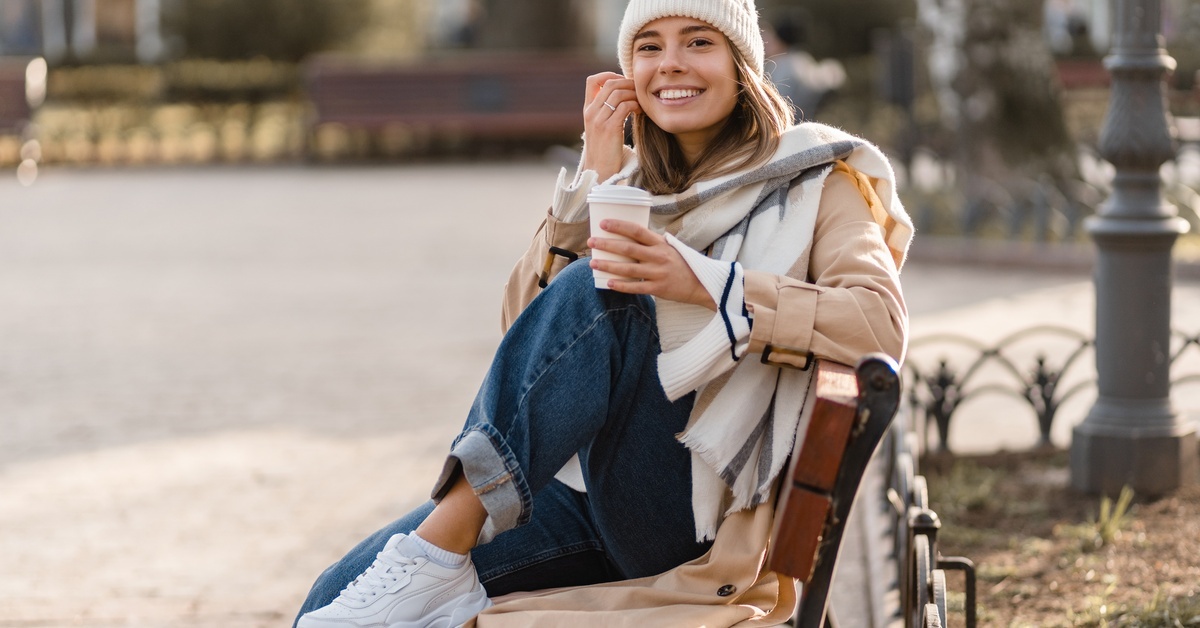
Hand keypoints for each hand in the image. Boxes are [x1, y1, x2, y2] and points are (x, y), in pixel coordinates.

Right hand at [579, 72, 640, 181]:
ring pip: (618, 93)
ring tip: (641, 102)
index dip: (609, 75)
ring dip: (634, 94)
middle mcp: (590, 112)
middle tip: (639, 90)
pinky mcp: (609, 128)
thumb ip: (606, 112)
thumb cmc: (604, 152)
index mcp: (587, 110)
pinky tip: (641, 111)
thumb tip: (623, 97)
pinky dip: (636, 105)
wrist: (599, 173)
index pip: (592, 80)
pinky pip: (625, 107)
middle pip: (609, 83)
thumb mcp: (601, 128)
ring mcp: (598, 120)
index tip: (624, 82)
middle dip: (628, 83)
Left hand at [588, 220, 716, 310]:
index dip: (619, 226)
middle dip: (607, 245)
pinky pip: (636, 287)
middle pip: (628, 249)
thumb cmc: (683, 264)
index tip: (603, 223)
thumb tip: (630, 236)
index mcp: (660, 244)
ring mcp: (658, 273)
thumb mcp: (670, 248)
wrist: (701, 284)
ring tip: (593, 263)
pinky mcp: (658, 289)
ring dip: (608, 266)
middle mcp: (658, 257)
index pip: (637, 231)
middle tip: (591, 242)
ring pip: (628, 269)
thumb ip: (652, 243)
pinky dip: (621, 285)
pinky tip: (609, 283)